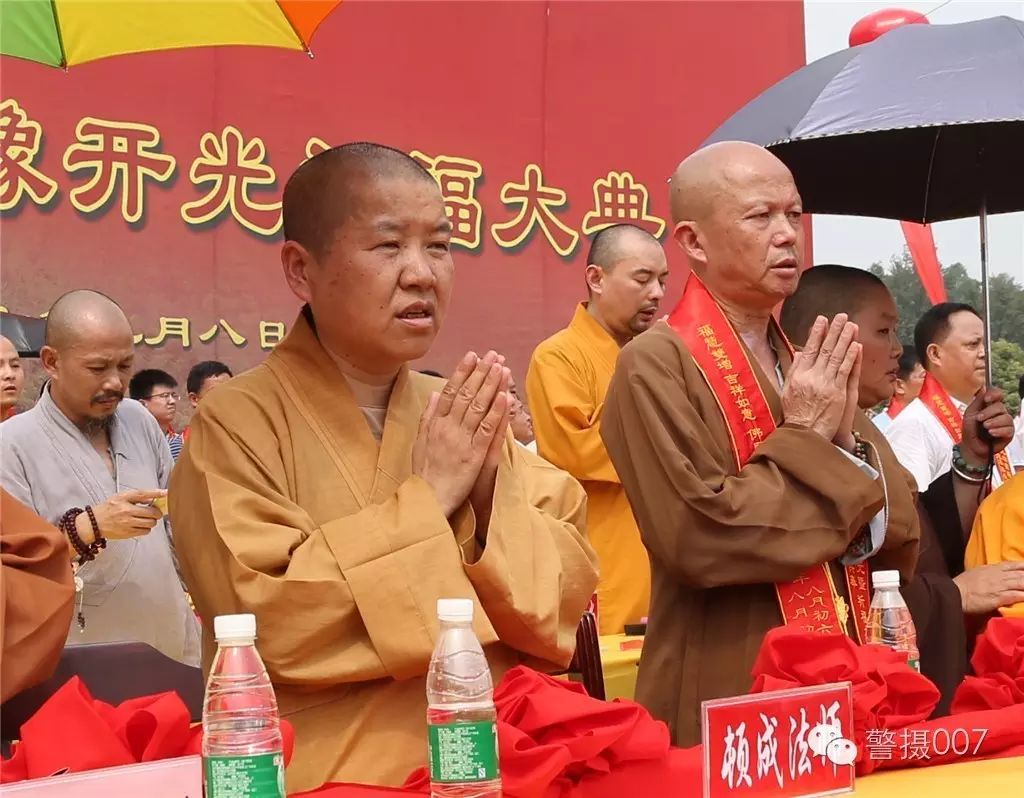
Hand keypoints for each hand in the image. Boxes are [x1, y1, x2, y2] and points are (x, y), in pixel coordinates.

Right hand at [85, 489, 165, 541]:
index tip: (166, 493)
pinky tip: (140, 525)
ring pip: (151, 523)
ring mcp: (127, 523)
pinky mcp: (128, 533)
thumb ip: (136, 496)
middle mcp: (126, 511)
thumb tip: (152, 498)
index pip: (143, 494)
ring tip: (146, 519)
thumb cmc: (108, 509)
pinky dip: (146, 528)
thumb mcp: (120, 497)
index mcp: (123, 499)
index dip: (156, 493)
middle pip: (152, 512)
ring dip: (152, 521)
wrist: (93, 524)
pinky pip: (145, 531)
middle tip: (154, 512)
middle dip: (157, 512)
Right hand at [411, 351, 508, 517]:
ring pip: (478, 407)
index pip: (450, 391)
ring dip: (490, 385)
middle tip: (492, 355)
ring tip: (501, 367)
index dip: (462, 372)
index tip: (472, 355)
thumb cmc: (424, 473)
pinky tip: (504, 397)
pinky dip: (495, 412)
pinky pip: (487, 430)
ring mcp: (462, 440)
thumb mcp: (420, 442)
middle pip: (466, 395)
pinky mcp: (474, 455)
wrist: (428, 499)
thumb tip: (435, 394)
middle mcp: (448, 428)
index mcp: (435, 424)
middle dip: (480, 372)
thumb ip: (428, 416)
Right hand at [782, 314, 860, 445]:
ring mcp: (825, 383)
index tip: (822, 319)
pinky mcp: (838, 392)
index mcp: (798, 375)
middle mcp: (811, 376)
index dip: (816, 333)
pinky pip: (846, 370)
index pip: (809, 349)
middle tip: (841, 316)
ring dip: (845, 339)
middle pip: (825, 349)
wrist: (804, 434)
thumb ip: (795, 370)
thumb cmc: (795, 415)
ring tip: (851, 325)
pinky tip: (856, 345)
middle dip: (833, 331)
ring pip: (836, 356)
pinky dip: (851, 357)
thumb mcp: (787, 390)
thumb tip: (800, 353)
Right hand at [953, 562, 1023, 613]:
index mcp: (993, 568)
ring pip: (1021, 584)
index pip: (1014, 565)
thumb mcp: (976, 572)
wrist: (954, 592)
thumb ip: (989, 573)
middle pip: (1021, 575)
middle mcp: (999, 575)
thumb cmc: (962, 583)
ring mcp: (999, 586)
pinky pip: (1015, 596)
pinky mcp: (998, 597)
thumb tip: (997, 574)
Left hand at [961, 388, 1014, 467]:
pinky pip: (1009, 429)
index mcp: (989, 406)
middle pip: (1000, 406)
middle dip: (988, 412)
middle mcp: (999, 413)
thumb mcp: (970, 414)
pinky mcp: (1008, 433)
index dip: (995, 394)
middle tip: (979, 419)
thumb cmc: (970, 430)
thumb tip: (984, 387)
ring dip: (993, 422)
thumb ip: (978, 401)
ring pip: (1006, 418)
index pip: (998, 395)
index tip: (987, 399)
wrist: (971, 446)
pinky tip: (991, 433)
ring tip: (985, 427)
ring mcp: (1005, 423)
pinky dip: (999, 431)